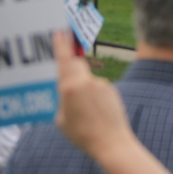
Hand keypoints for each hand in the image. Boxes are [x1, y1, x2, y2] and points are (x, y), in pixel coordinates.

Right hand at [52, 30, 134, 158]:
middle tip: (69, 85)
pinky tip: (96, 114)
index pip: (64, 60)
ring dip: (84, 89)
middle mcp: (86, 82)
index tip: (59, 31)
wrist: (111, 142)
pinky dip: (95, 97)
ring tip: (86, 113)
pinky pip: (99, 89)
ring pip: (88, 80)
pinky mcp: (112, 90)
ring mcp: (101, 84)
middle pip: (77, 66)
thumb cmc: (82, 134)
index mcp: (69, 87)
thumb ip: (62, 100)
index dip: (61, 44)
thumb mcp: (61, 119)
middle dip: (72, 70)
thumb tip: (67, 93)